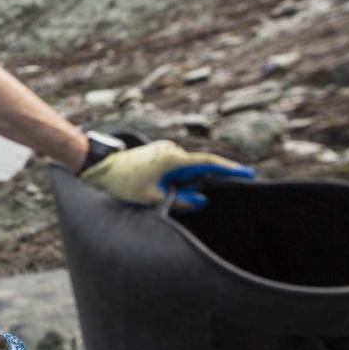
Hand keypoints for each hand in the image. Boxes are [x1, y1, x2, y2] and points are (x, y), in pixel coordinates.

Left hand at [80, 140, 254, 209]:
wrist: (101, 168)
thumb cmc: (125, 183)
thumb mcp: (153, 197)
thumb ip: (180, 200)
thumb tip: (200, 199)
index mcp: (173, 159)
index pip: (208, 163)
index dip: (229, 169)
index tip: (248, 174)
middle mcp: (172, 149)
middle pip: (195, 170)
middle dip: (191, 186)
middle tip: (168, 194)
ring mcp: (165, 149)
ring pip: (184, 170)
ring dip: (179, 183)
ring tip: (155, 190)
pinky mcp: (159, 152)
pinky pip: (175, 167)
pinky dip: (173, 178)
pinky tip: (155, 186)